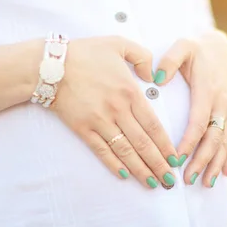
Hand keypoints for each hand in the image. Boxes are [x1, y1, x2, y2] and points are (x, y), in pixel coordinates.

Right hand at [51, 36, 178, 188]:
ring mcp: (100, 121)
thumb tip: (153, 76)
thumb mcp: (119, 43)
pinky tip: (124, 176)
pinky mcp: (83, 128)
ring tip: (152, 183)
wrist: (50, 65)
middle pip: (143, 143)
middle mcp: (118, 110)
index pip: (154, 125)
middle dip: (159, 164)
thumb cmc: (86, 52)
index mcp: (130, 91)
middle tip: (169, 181)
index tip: (175, 160)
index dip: (166, 145)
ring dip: (140, 169)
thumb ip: (142, 56)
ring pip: (125, 151)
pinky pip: (101, 150)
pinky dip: (113, 164)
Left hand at [155, 30, 226, 186]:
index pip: (198, 121)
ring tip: (205, 183)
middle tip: (188, 179)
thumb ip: (169, 60)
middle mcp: (223, 102)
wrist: (222, 49)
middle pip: (213, 137)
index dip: (189, 141)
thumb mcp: (182, 47)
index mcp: (208, 90)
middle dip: (202, 160)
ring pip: (225, 141)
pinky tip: (225, 174)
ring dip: (215, 163)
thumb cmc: (196, 50)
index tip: (177, 158)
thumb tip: (157, 78)